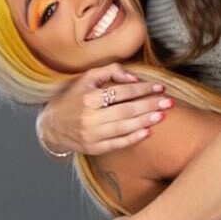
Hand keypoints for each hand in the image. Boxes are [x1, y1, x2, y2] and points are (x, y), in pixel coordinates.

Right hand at [39, 63, 173, 156]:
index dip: (143, 89)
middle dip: (150, 105)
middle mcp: (90, 117)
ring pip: (124, 127)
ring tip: (162, 115)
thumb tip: (134, 78)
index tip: (160, 87)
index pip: (121, 92)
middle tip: (168, 102)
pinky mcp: (94, 148)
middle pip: (126, 110)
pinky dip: (133, 138)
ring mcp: (92, 134)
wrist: (52, 125)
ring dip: (145, 121)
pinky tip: (147, 132)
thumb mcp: (86, 79)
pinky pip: (117, 144)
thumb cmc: (73, 98)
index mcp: (88, 97)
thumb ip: (110, 71)